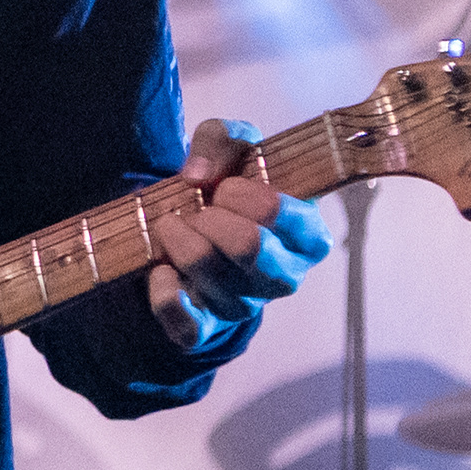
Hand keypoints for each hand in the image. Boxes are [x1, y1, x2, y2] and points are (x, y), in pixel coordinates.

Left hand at [146, 117, 330, 351]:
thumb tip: (197, 175)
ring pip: (209, 273)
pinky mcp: (208, 328)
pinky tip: (161, 268)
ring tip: (173, 225)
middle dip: (209, 218)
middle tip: (198, 209)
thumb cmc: (231, 183)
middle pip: (247, 246)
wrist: (200, 224)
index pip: (277, 211)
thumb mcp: (234, 145)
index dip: (240, 193)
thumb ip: (220, 141)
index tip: (226, 188)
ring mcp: (247, 305)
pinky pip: (187, 324)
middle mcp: (285, 276)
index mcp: (308, 235)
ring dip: (179, 240)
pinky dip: (165, 293)